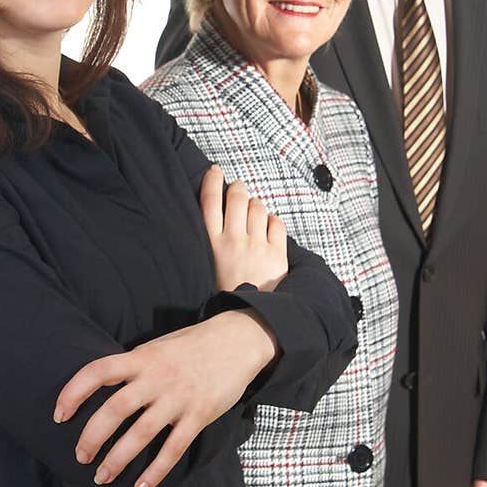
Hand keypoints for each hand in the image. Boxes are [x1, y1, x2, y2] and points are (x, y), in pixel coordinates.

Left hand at [53, 310, 278, 486]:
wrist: (239, 340)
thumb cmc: (193, 344)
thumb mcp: (158, 346)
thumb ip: (134, 366)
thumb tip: (103, 388)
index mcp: (142, 357)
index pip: (97, 372)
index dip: (73, 392)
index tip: (59, 414)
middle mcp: (157, 377)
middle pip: (114, 409)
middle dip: (91, 437)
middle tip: (80, 457)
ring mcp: (178, 397)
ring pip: (140, 434)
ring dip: (116, 459)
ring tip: (101, 476)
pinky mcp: (199, 415)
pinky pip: (172, 449)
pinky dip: (154, 472)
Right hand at [200, 163, 287, 292]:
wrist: (249, 315)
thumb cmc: (228, 288)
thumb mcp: (210, 263)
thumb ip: (215, 238)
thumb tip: (223, 208)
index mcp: (213, 244)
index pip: (209, 202)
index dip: (212, 181)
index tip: (215, 171)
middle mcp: (233, 241)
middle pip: (236, 197)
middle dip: (238, 189)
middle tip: (239, 191)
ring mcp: (256, 246)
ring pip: (258, 207)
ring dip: (256, 206)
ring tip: (254, 217)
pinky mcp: (276, 253)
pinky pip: (276, 222)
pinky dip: (272, 221)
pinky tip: (268, 230)